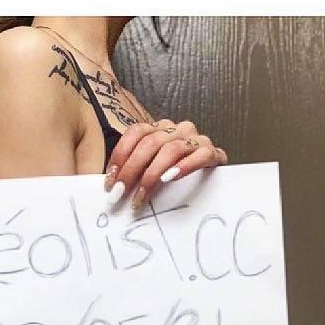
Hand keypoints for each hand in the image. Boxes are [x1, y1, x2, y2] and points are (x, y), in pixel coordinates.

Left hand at [103, 118, 227, 208]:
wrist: (215, 179)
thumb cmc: (176, 174)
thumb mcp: (152, 167)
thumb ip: (134, 171)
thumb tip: (110, 187)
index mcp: (160, 128)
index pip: (135, 133)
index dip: (120, 156)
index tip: (109, 182)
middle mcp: (177, 129)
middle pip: (150, 143)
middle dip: (131, 171)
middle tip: (119, 194)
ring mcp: (196, 139)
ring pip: (170, 150)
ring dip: (152, 175)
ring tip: (142, 196)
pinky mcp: (213, 153)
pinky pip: (200, 155)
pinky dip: (184, 166)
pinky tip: (171, 178)